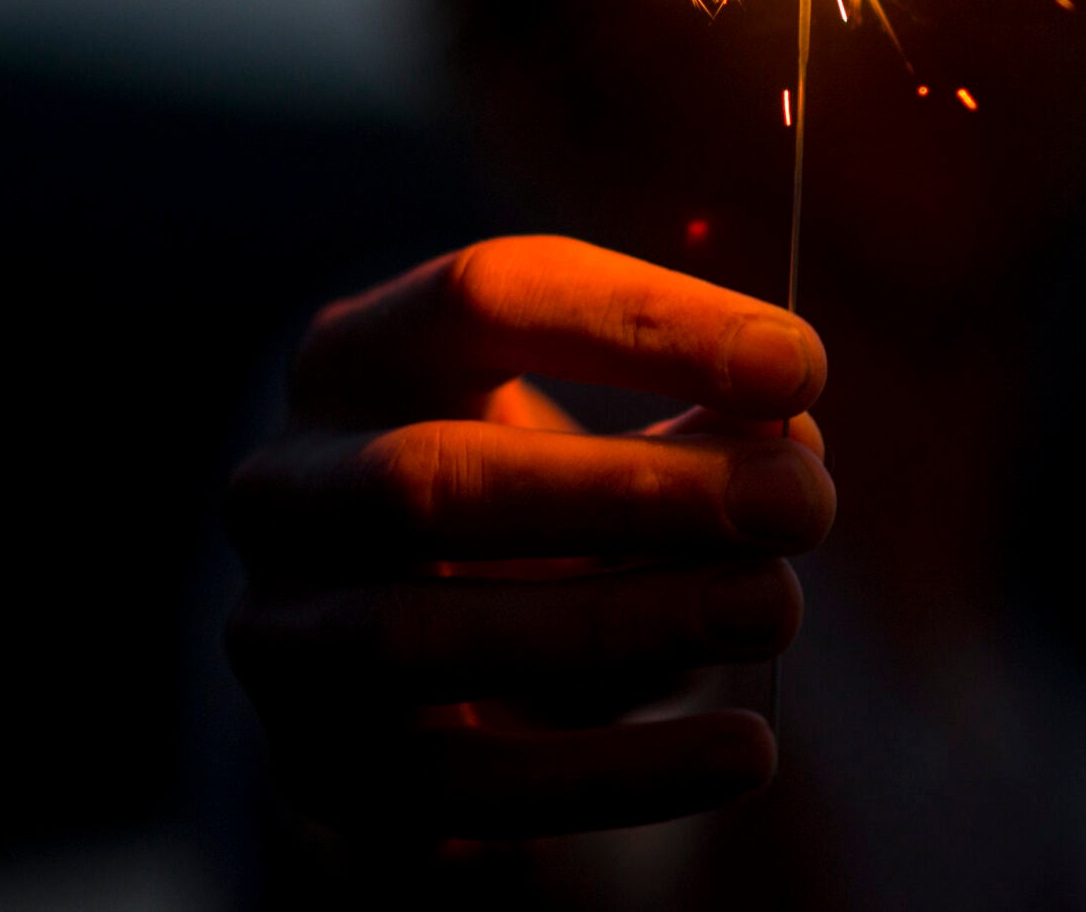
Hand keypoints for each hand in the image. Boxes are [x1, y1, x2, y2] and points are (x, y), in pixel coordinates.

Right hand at [224, 235, 831, 855]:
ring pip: (423, 637)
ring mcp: (283, 638)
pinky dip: (613, 777)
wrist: (401, 663)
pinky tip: (744, 751)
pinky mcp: (321, 772)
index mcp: (355, 357)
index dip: (644, 325)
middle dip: (633, 492)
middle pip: (432, 479)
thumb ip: (700, 423)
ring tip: (777, 607)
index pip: (480, 299)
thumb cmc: (538, 507)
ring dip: (623, 623)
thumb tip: (793, 439)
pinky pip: (458, 788)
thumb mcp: (606, 436)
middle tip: (802, 502)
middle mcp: (284, 489)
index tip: (800, 363)